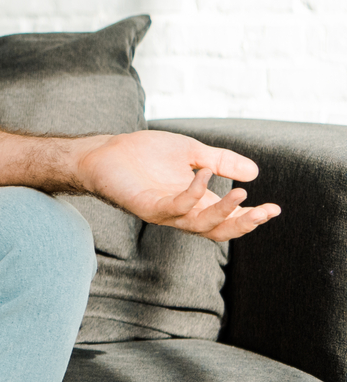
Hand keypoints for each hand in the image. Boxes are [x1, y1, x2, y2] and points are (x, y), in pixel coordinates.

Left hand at [74, 130, 279, 240]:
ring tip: (241, 193)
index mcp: (195, 201)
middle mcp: (181, 212)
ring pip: (198, 225)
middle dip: (243, 224)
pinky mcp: (144, 206)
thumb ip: (222, 162)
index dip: (251, 217)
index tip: (276, 209)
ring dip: (222, 211)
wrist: (105, 150)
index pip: (227, 219)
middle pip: (217, 231)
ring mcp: (162, 212)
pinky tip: (203, 174)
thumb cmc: (144, 153)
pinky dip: (191, 194)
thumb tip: (256, 172)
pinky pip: (173, 208)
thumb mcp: (192, 152)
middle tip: (264, 211)